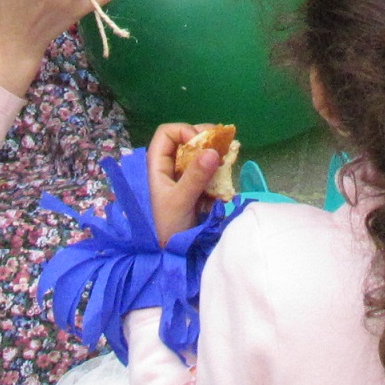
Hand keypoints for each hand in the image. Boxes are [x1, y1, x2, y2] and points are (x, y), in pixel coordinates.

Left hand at [147, 121, 226, 245]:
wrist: (173, 252)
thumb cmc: (168, 227)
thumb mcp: (180, 201)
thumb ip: (195, 177)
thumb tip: (212, 151)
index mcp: (157, 165)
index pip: (167, 133)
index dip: (183, 131)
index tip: (200, 144)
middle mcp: (170, 166)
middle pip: (186, 138)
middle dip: (204, 138)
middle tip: (222, 144)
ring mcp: (183, 175)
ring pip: (199, 152)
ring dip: (214, 150)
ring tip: (227, 154)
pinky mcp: (196, 184)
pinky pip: (208, 167)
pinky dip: (219, 165)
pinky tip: (227, 167)